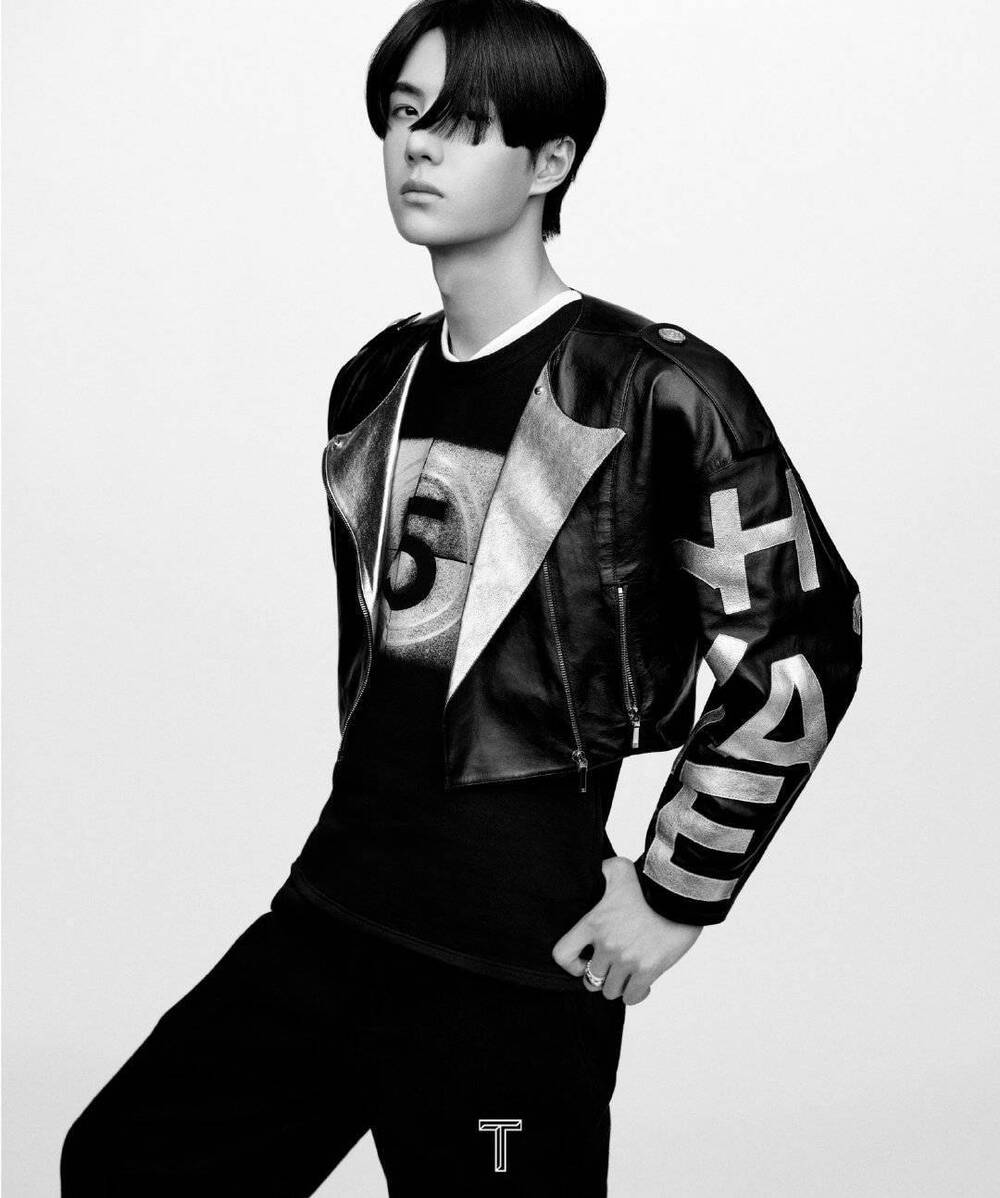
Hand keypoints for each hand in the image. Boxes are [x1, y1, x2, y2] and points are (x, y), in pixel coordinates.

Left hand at [551, 856, 701, 1004]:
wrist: (680, 892)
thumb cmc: (649, 880)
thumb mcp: (618, 869)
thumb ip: (600, 873)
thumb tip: (594, 872)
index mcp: (593, 923)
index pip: (562, 955)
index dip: (571, 963)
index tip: (584, 960)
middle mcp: (606, 944)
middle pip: (590, 980)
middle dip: (600, 976)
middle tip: (612, 968)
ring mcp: (627, 959)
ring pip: (611, 991)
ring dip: (619, 985)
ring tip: (628, 974)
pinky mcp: (648, 969)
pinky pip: (633, 997)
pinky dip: (636, 994)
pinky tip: (643, 982)